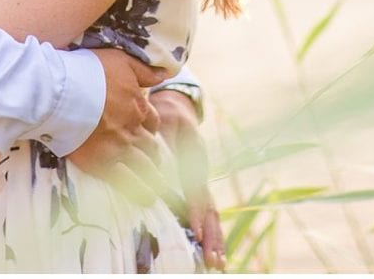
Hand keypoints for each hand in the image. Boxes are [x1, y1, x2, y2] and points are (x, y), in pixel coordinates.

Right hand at [65, 50, 166, 202]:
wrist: (61, 93)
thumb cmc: (88, 72)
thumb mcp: (122, 61)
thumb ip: (144, 71)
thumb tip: (165, 74)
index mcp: (138, 105)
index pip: (152, 121)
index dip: (150, 128)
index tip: (146, 132)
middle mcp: (133, 128)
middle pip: (151, 145)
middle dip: (154, 153)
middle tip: (153, 162)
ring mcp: (119, 147)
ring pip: (144, 165)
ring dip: (153, 176)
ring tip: (157, 188)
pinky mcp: (103, 163)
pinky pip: (126, 180)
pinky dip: (138, 190)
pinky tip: (146, 199)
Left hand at [152, 88, 223, 269]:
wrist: (175, 110)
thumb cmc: (167, 117)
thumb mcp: (167, 122)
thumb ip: (164, 138)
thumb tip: (157, 153)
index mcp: (195, 162)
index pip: (197, 192)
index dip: (196, 211)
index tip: (195, 230)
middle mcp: (200, 177)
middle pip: (210, 210)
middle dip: (212, 236)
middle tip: (212, 260)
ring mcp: (200, 184)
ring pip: (211, 216)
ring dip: (214, 240)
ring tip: (216, 264)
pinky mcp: (195, 190)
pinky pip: (204, 214)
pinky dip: (209, 234)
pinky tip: (210, 253)